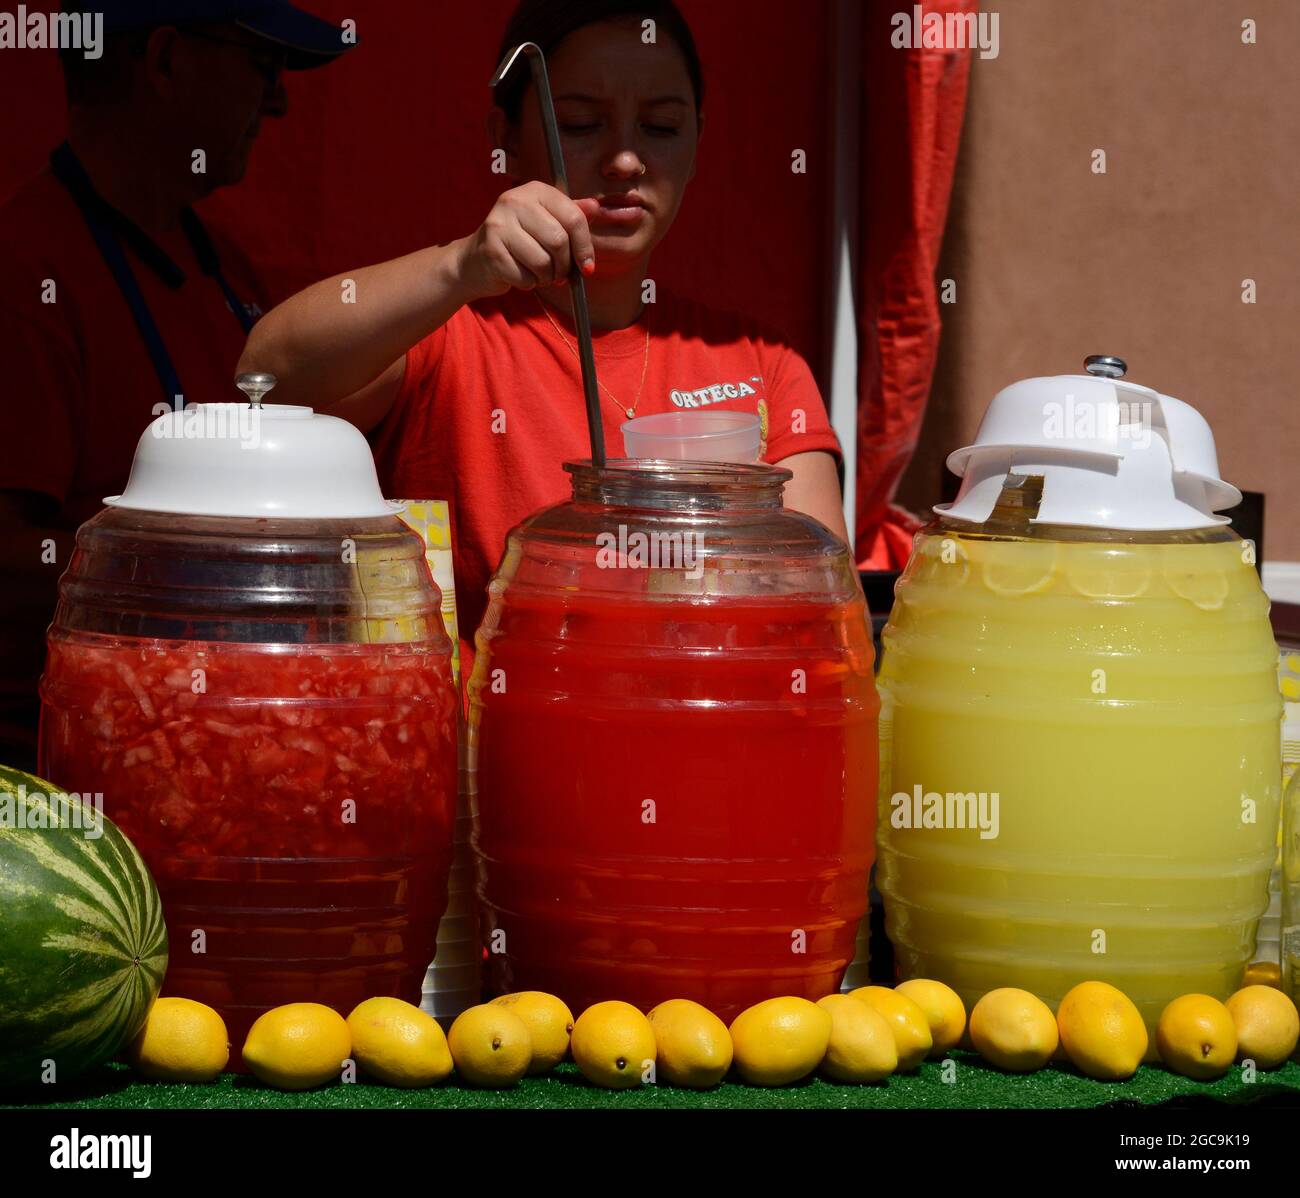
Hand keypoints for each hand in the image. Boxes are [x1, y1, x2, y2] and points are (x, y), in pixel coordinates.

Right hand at [454, 181, 596, 300]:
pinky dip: (529, 284)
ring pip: (543, 262)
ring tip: (539, 274)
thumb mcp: (546, 223)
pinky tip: (520, 275)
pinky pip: (526, 277)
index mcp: (535, 191)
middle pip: (559, 241)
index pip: (573, 217)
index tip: (587, 267)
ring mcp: (499, 225)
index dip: (585, 247)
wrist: (476, 261)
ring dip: (547, 277)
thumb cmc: (519, 242)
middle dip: (564, 266)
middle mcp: (514, 201)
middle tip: (559, 274)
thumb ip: (570, 216)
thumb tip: (596, 207)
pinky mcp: (491, 251)